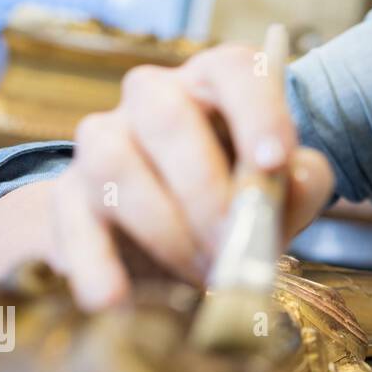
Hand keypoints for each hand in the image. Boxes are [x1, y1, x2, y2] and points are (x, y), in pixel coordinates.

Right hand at [0, 44, 331, 309]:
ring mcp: (102, 138)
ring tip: (204, 276)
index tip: (275, 164)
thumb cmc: (244, 192)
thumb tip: (290, 180)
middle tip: (236, 244)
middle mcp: (153, 95)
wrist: (174, 231)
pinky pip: (71, 220)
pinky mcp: (67, 193)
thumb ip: (304, 181)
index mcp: (217, 80)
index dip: (256, 113)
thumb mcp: (288, 187)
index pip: (236, 71)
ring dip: (166, 231)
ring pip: (115, 165)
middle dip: (207, 191)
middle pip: (167, 116)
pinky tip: (115, 300)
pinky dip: (94, 263)